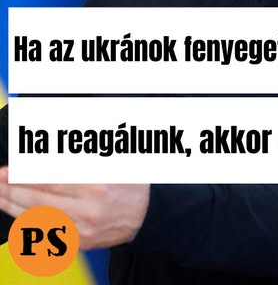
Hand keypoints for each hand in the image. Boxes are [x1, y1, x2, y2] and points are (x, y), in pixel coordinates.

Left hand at [0, 167, 149, 248]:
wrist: (147, 215)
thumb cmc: (131, 183)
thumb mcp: (113, 162)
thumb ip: (82, 158)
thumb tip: (49, 151)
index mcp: (98, 185)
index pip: (52, 178)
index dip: (27, 173)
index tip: (11, 167)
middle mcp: (89, 209)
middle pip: (41, 197)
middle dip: (14, 187)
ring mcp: (83, 229)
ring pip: (40, 216)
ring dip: (15, 204)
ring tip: (1, 193)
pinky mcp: (80, 242)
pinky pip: (48, 231)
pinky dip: (29, 220)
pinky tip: (17, 211)